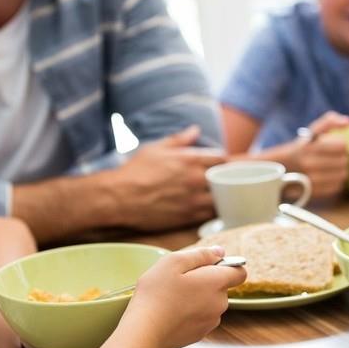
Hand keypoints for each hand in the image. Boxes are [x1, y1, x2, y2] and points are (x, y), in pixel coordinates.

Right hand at [109, 125, 225, 230]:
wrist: (119, 199)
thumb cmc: (135, 172)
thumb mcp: (156, 149)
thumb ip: (179, 139)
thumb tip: (195, 130)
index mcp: (190, 159)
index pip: (222, 158)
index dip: (223, 162)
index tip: (220, 165)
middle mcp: (196, 179)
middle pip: (227, 179)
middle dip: (228, 180)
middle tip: (225, 182)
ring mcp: (194, 200)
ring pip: (223, 199)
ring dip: (224, 198)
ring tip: (220, 197)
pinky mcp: (188, 217)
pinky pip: (212, 216)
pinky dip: (214, 213)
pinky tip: (210, 211)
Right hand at [123, 246, 246, 347]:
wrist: (144, 331)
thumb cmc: (157, 294)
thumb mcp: (174, 262)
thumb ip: (201, 254)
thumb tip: (220, 252)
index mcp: (216, 283)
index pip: (240, 271)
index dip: (226, 265)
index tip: (207, 265)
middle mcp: (220, 303)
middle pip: (221, 287)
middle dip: (205, 281)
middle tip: (179, 280)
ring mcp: (211, 321)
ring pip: (210, 302)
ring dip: (198, 297)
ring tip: (173, 297)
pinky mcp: (200, 334)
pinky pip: (201, 317)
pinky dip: (191, 313)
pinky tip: (172, 312)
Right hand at [286, 111, 348, 198]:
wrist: (280, 169)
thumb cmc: (302, 148)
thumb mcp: (312, 131)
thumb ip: (330, 121)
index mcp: (310, 146)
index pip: (342, 145)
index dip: (342, 145)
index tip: (336, 145)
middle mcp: (309, 163)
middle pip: (344, 161)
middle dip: (342, 158)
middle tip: (335, 157)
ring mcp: (311, 179)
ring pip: (343, 175)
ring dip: (341, 171)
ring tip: (333, 167)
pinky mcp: (314, 191)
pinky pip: (337, 186)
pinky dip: (336, 182)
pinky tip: (329, 177)